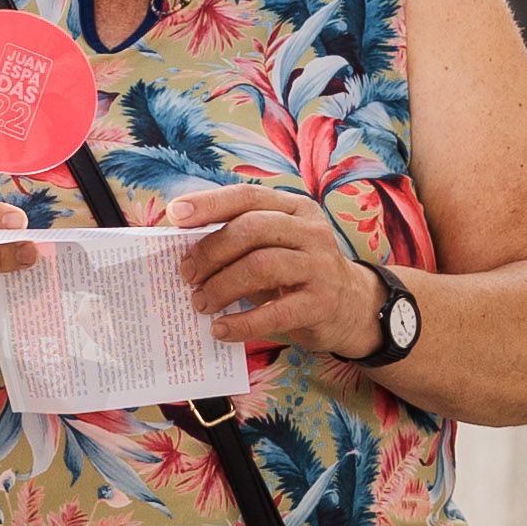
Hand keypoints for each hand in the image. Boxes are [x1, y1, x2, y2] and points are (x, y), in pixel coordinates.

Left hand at [170, 184, 385, 357]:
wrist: (352, 307)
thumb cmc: (297, 273)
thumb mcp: (275, 246)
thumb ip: (239, 240)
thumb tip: (182, 247)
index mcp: (295, 208)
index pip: (247, 196)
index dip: (209, 203)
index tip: (174, 215)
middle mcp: (311, 231)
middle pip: (252, 229)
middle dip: (211, 251)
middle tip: (186, 274)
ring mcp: (320, 266)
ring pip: (261, 266)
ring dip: (222, 286)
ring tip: (201, 303)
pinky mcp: (322, 303)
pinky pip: (276, 313)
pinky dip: (242, 323)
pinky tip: (221, 329)